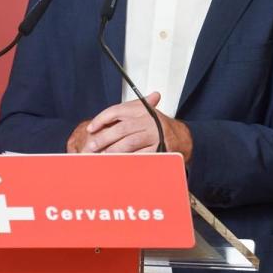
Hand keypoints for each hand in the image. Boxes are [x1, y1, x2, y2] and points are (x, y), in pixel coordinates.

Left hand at [75, 92, 192, 162]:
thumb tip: (94, 125)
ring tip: (103, 156)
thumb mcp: (141, 114)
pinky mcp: (160, 148)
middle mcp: (148, 119)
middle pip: (121, 128)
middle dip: (104, 138)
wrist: (181, 136)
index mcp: (141, 109)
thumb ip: (121, 116)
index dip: (101, 119)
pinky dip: (128, 160)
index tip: (90, 128)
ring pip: (130, 142)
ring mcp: (155, 134)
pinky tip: (118, 163)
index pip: (117, 111)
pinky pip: (141, 155)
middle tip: (91, 147)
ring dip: (114, 150)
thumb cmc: (155, 126)